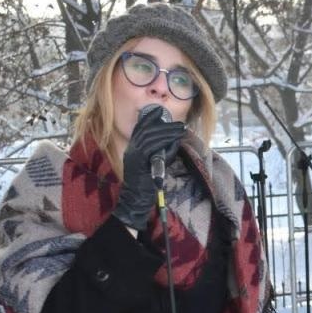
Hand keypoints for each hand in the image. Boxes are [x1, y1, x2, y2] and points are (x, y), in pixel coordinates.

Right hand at [112, 106, 186, 227]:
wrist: (135, 200)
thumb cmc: (145, 185)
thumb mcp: (152, 165)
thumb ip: (160, 153)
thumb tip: (173, 142)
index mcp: (133, 149)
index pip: (140, 129)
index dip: (150, 118)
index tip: (160, 112)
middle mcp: (131, 149)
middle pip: (146, 130)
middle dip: (164, 124)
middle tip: (179, 123)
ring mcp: (133, 155)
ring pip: (150, 136)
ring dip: (167, 131)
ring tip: (180, 129)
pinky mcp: (138, 162)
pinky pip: (151, 147)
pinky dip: (164, 141)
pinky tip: (174, 139)